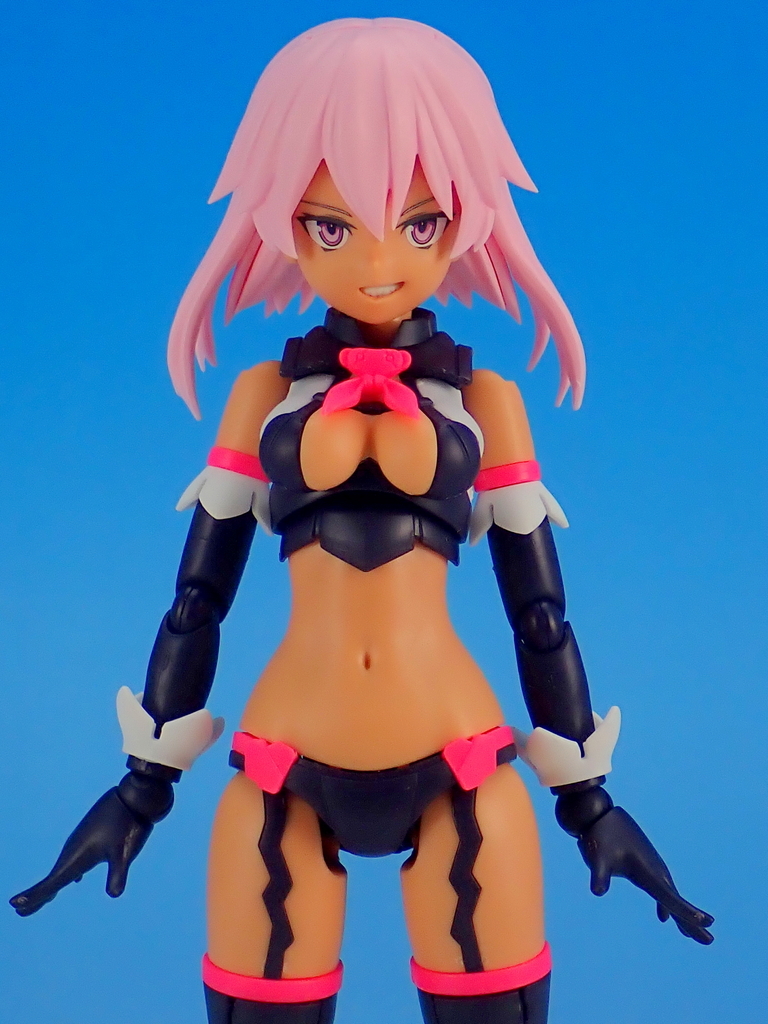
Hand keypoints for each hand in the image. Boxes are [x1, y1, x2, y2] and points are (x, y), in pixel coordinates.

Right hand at [10, 771, 172, 915]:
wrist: (135, 796)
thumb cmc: (129, 823)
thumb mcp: (125, 851)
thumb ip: (118, 874)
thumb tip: (114, 895)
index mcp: (77, 856)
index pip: (52, 883)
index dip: (34, 896)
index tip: (14, 905)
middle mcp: (74, 849)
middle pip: (53, 879)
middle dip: (38, 896)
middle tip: (20, 911)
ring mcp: (81, 841)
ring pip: (63, 868)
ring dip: (52, 885)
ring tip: (46, 899)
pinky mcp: (90, 836)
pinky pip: (74, 859)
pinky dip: (69, 872)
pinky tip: (76, 879)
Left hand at [577, 805, 713, 943]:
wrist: (601, 815)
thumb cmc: (600, 836)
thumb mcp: (598, 858)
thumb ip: (600, 875)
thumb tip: (597, 891)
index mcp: (648, 872)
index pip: (670, 898)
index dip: (687, 912)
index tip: (707, 922)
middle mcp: (656, 872)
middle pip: (676, 902)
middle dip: (692, 922)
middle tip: (709, 941)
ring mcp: (653, 868)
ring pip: (671, 897)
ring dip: (683, 917)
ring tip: (691, 936)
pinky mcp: (646, 867)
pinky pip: (662, 891)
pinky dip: (667, 906)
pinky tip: (663, 918)